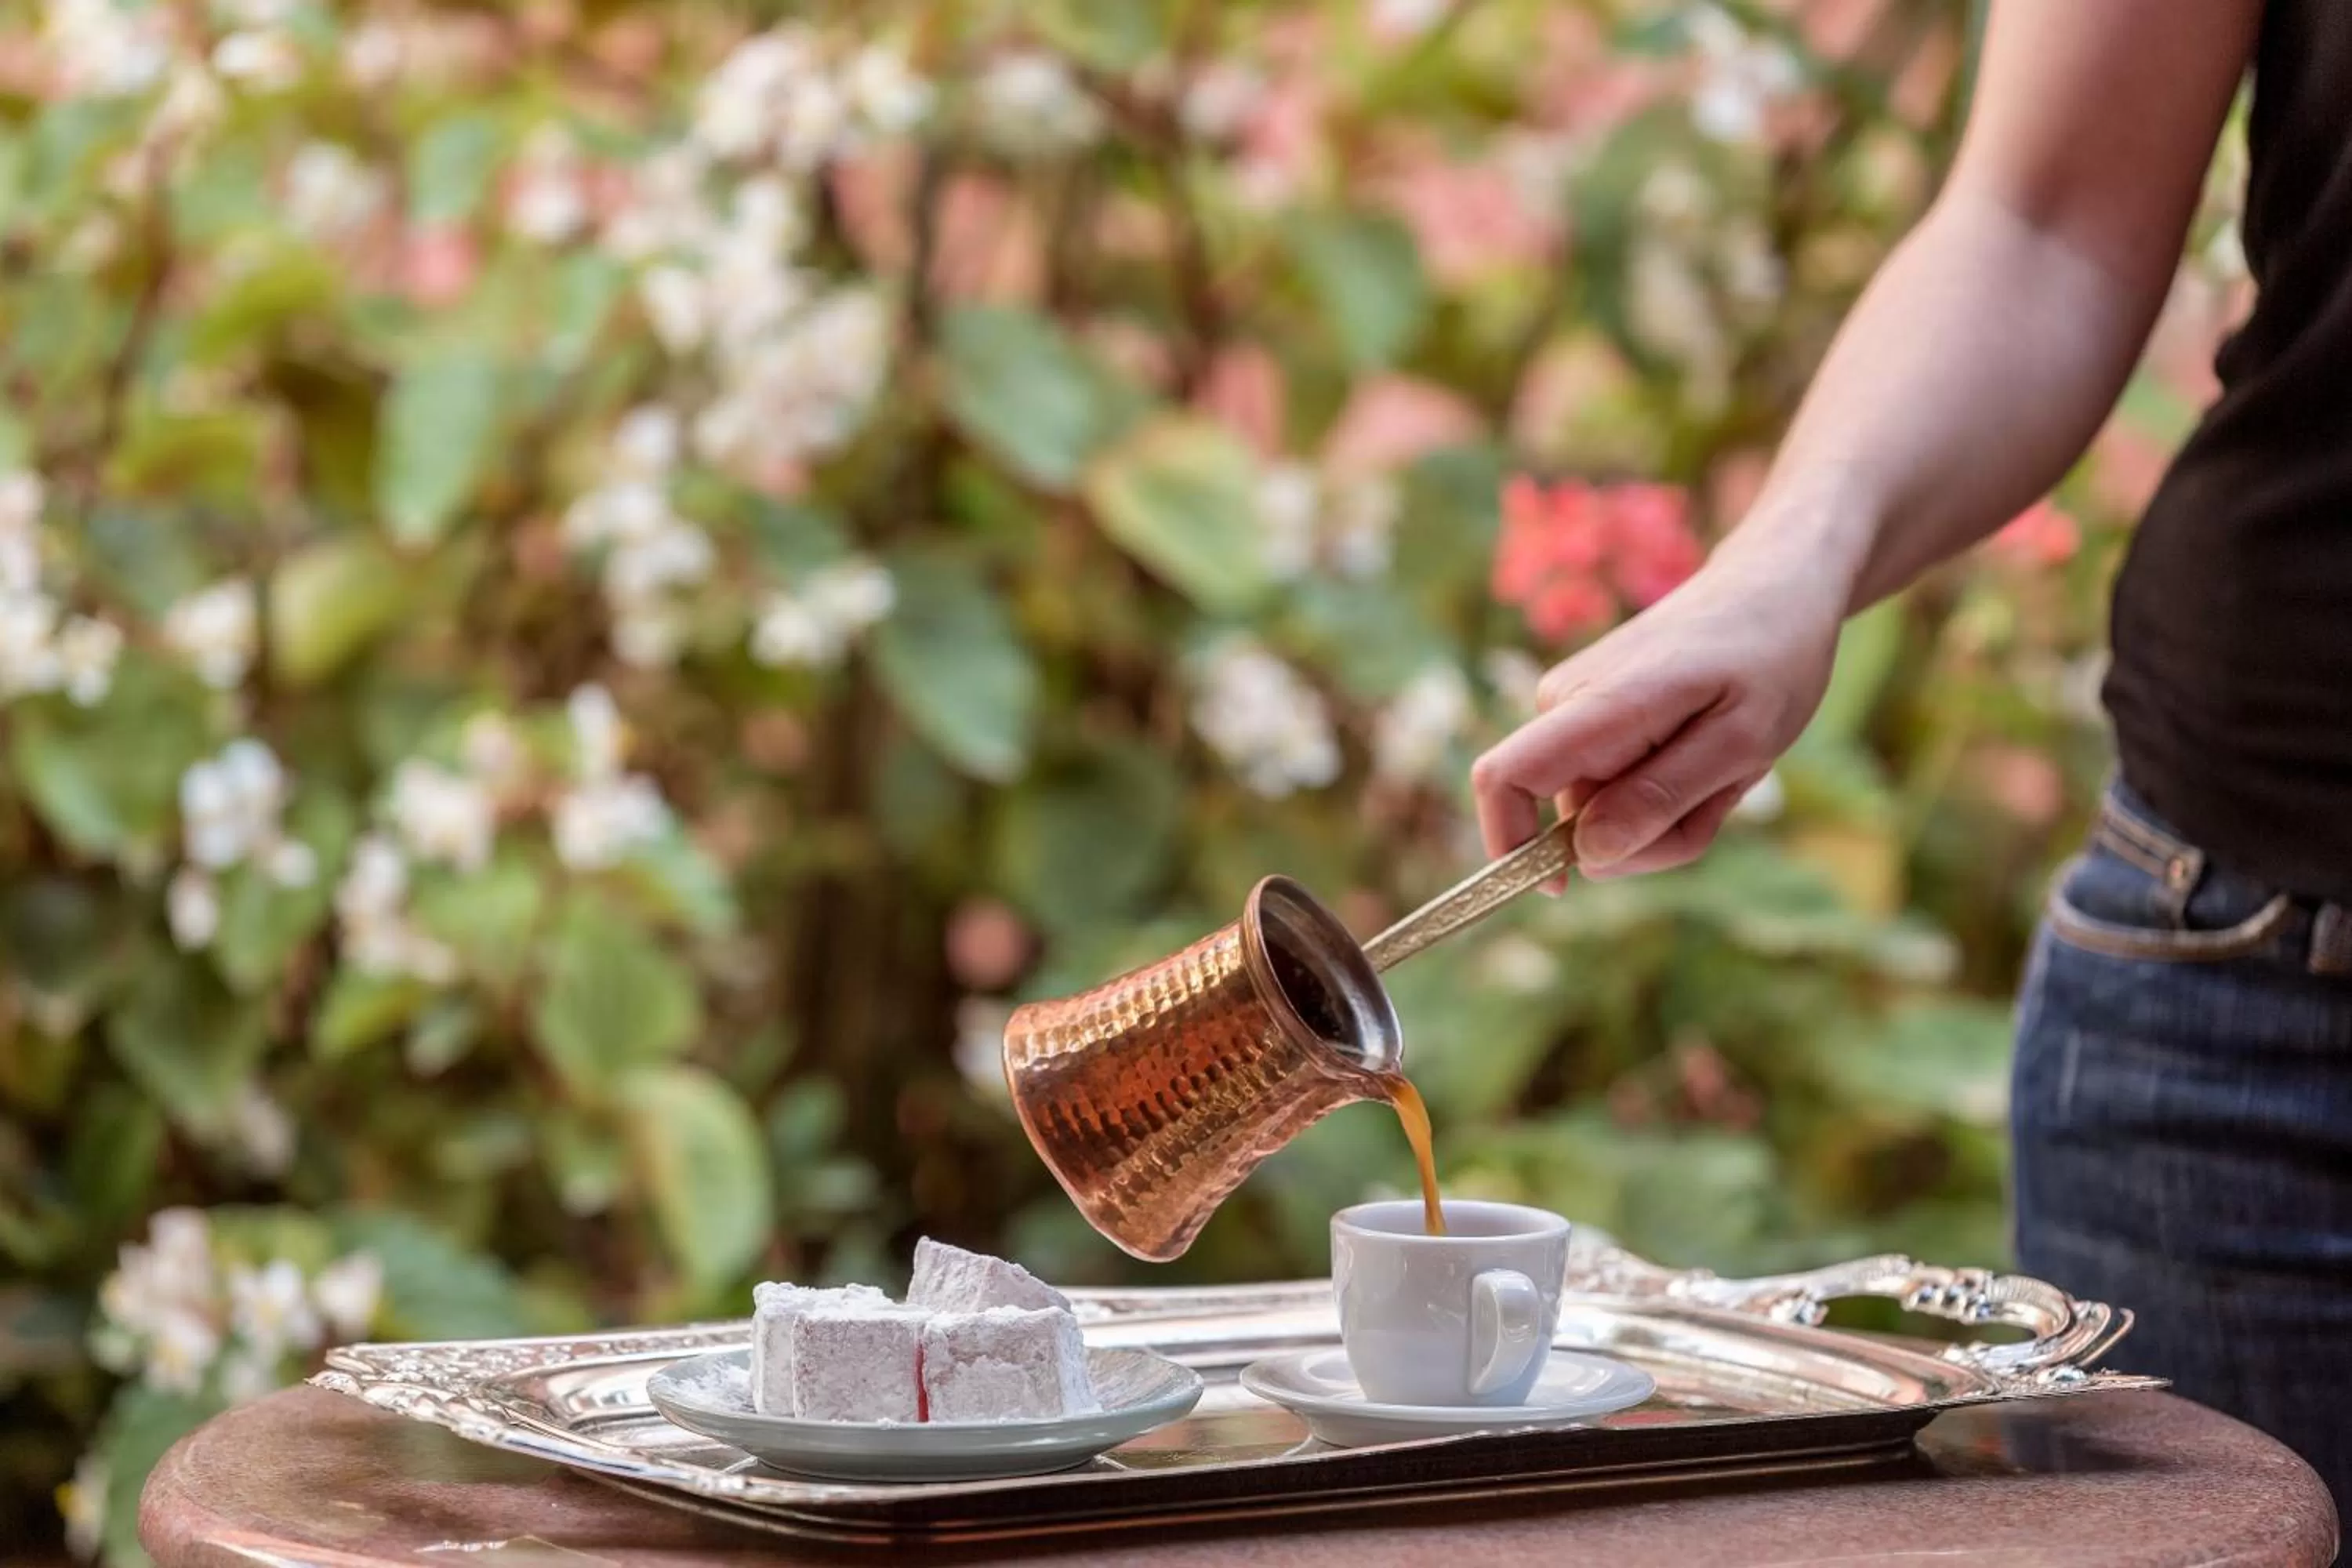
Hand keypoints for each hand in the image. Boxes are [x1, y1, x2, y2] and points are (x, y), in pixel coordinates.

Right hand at [1470, 521, 1850, 879]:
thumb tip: (1586, 855)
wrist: (1774, 585)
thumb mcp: (1743, 740)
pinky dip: (1667, 792)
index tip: (1563, 887)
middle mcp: (1565, 703)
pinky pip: (1615, 788)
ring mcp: (1574, 708)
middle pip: (1572, 820)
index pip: (1504, 779)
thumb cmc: (1770, 657)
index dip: (1512, 847)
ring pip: (1600, 812)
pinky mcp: (1590, 716)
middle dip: (1648, 839)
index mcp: (1598, 705)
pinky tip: (1709, 755)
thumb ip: (1663, 797)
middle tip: (1724, 796)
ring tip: (1725, 765)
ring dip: (1668, 814)